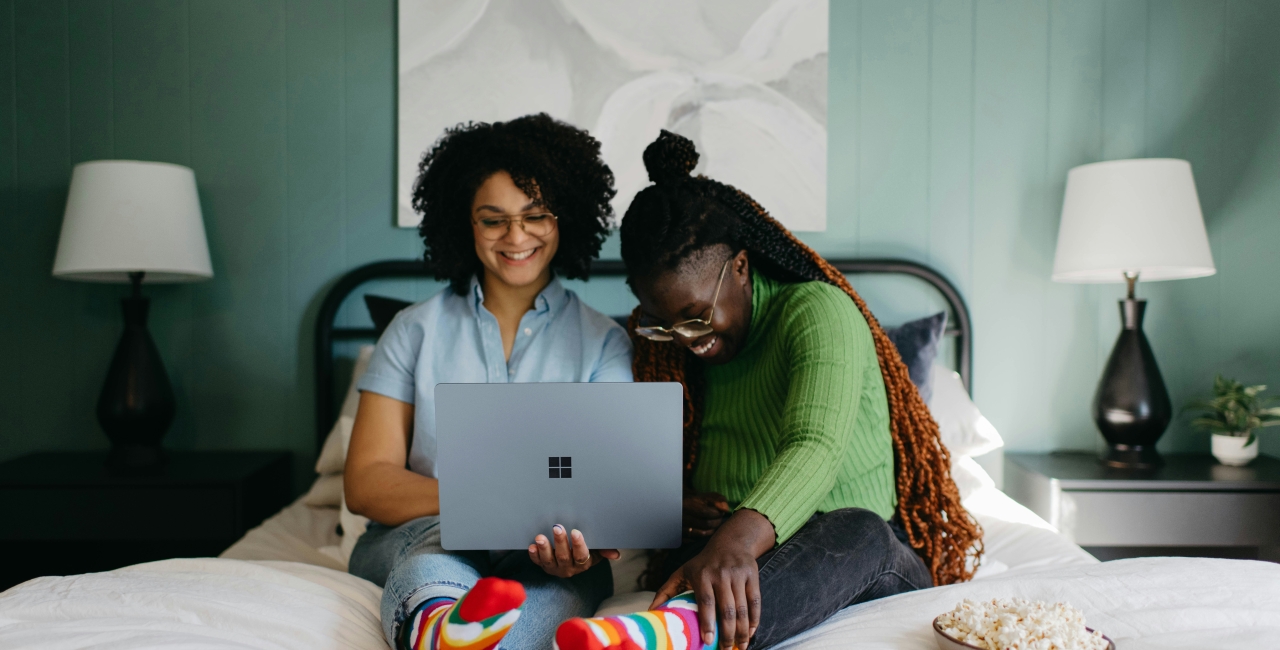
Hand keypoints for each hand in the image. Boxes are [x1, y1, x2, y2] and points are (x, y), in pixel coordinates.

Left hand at [528, 525, 619, 578]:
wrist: (572, 561)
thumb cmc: (586, 551)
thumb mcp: (597, 551)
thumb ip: (604, 550)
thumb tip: (616, 555)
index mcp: (583, 563)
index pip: (581, 555)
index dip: (578, 545)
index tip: (576, 532)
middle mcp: (569, 568)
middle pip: (564, 556)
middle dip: (560, 542)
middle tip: (557, 527)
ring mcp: (555, 568)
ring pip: (549, 560)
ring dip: (544, 548)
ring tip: (540, 537)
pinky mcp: (544, 565)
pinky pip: (538, 562)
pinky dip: (534, 555)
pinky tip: (532, 546)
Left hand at [652, 509, 774, 649]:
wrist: (730, 542)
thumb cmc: (702, 563)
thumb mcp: (682, 573)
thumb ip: (666, 592)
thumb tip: (650, 612)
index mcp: (702, 575)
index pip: (705, 602)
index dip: (707, 623)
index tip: (708, 641)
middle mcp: (721, 574)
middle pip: (726, 609)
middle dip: (728, 633)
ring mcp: (738, 575)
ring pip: (742, 608)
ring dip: (743, 631)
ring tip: (741, 647)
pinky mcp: (752, 576)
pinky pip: (755, 601)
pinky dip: (755, 619)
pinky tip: (751, 633)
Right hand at [683, 492, 730, 539]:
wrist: (685, 508)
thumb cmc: (700, 502)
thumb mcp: (710, 497)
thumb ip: (719, 500)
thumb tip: (725, 509)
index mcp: (687, 504)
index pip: (705, 511)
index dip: (716, 513)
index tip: (721, 512)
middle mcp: (682, 517)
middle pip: (705, 524)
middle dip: (717, 522)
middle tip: (719, 519)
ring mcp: (680, 528)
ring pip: (702, 534)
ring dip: (712, 530)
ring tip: (714, 524)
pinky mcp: (681, 537)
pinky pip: (697, 540)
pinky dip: (704, 536)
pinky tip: (706, 530)